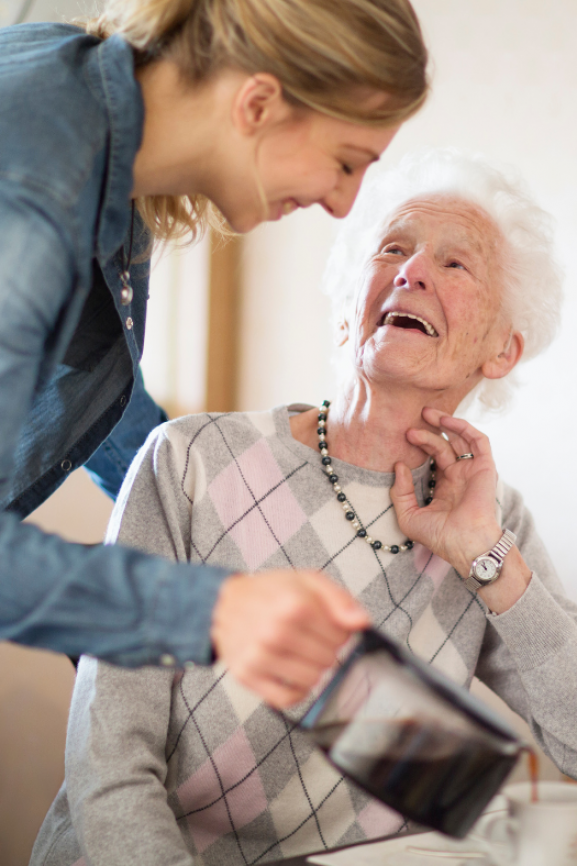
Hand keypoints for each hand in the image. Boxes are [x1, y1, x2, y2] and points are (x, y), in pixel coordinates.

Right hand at [211, 569, 370, 707]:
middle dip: (327, 650)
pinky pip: (288, 699)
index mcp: (294, 604)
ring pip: (313, 680)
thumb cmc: (269, 592)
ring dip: (313, 669)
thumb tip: (362, 622)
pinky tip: (294, 674)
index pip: (342, 636)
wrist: (223, 604)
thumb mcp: (307, 581)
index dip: (340, 632)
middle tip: (312, 638)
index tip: (327, 627)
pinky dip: (297, 691)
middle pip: (329, 659)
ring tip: (301, 653)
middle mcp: (276, 631)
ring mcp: (260, 656)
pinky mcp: (248, 675)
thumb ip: (339, 599)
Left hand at [390, 408, 502, 576]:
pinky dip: (464, 427)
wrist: (465, 544)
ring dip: (445, 423)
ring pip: (460, 438)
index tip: (401, 439)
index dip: (418, 446)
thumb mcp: (409, 516)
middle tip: (409, 426)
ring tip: (426, 413)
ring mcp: (472, 471)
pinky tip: (446, 421)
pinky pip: (478, 441)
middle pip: (443, 445)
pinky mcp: (485, 468)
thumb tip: (398, 465)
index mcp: (444, 487)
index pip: (431, 458)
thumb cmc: (439, 537)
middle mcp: (459, 476)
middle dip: (427, 432)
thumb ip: (400, 492)